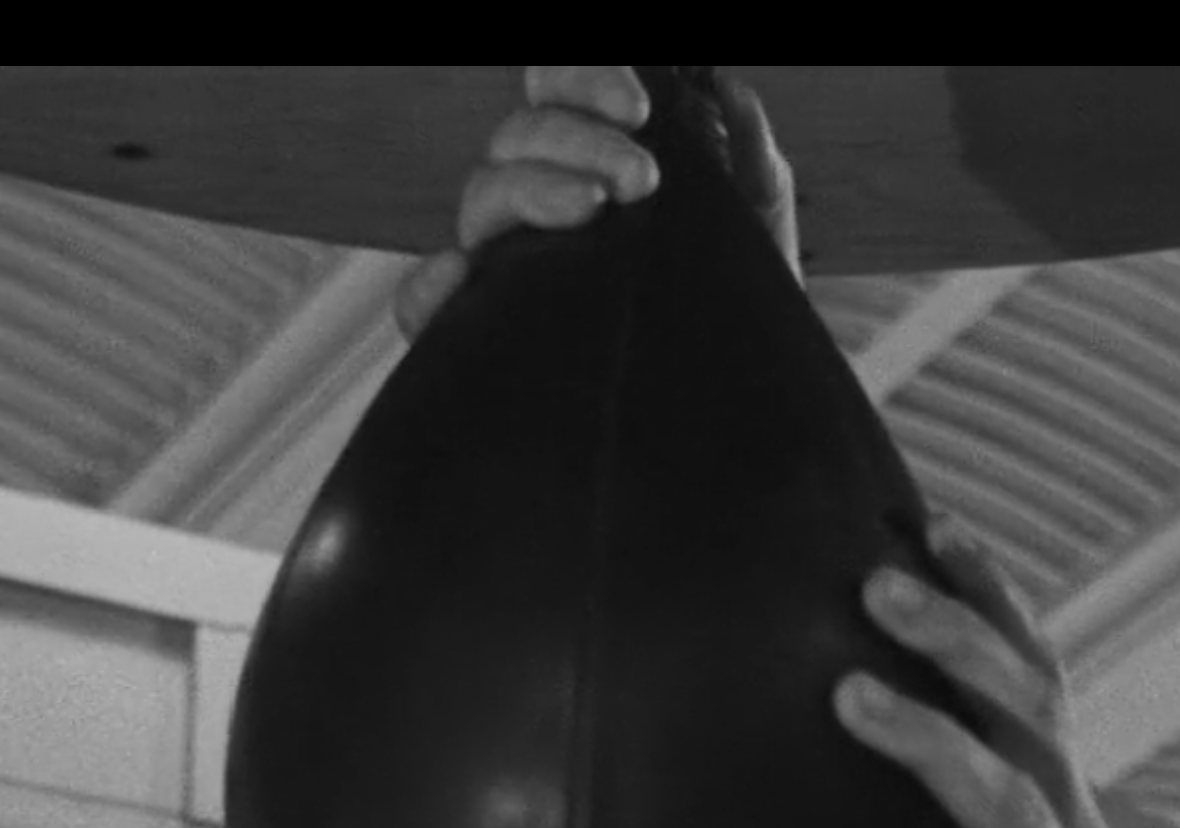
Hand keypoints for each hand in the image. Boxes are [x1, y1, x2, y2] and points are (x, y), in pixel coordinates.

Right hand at [392, 66, 799, 340]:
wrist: (742, 397)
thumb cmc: (736, 301)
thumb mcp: (755, 221)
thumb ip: (744, 150)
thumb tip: (727, 84)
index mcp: (586, 162)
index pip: (553, 93)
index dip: (581, 78)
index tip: (638, 108)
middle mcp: (537, 205)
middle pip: (518, 138)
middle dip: (578, 139)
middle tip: (642, 178)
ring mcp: (509, 265)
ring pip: (482, 197)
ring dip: (533, 187)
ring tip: (595, 209)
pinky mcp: (490, 334)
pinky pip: (424, 309)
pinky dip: (428, 287)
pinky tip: (462, 275)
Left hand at [779, 520, 1179, 827]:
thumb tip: (841, 812)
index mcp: (1065, 818)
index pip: (1036, 685)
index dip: (992, 604)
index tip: (932, 524)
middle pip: (1029, 713)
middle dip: (959, 636)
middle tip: (875, 580)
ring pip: (1006, 808)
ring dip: (929, 746)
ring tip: (847, 699)